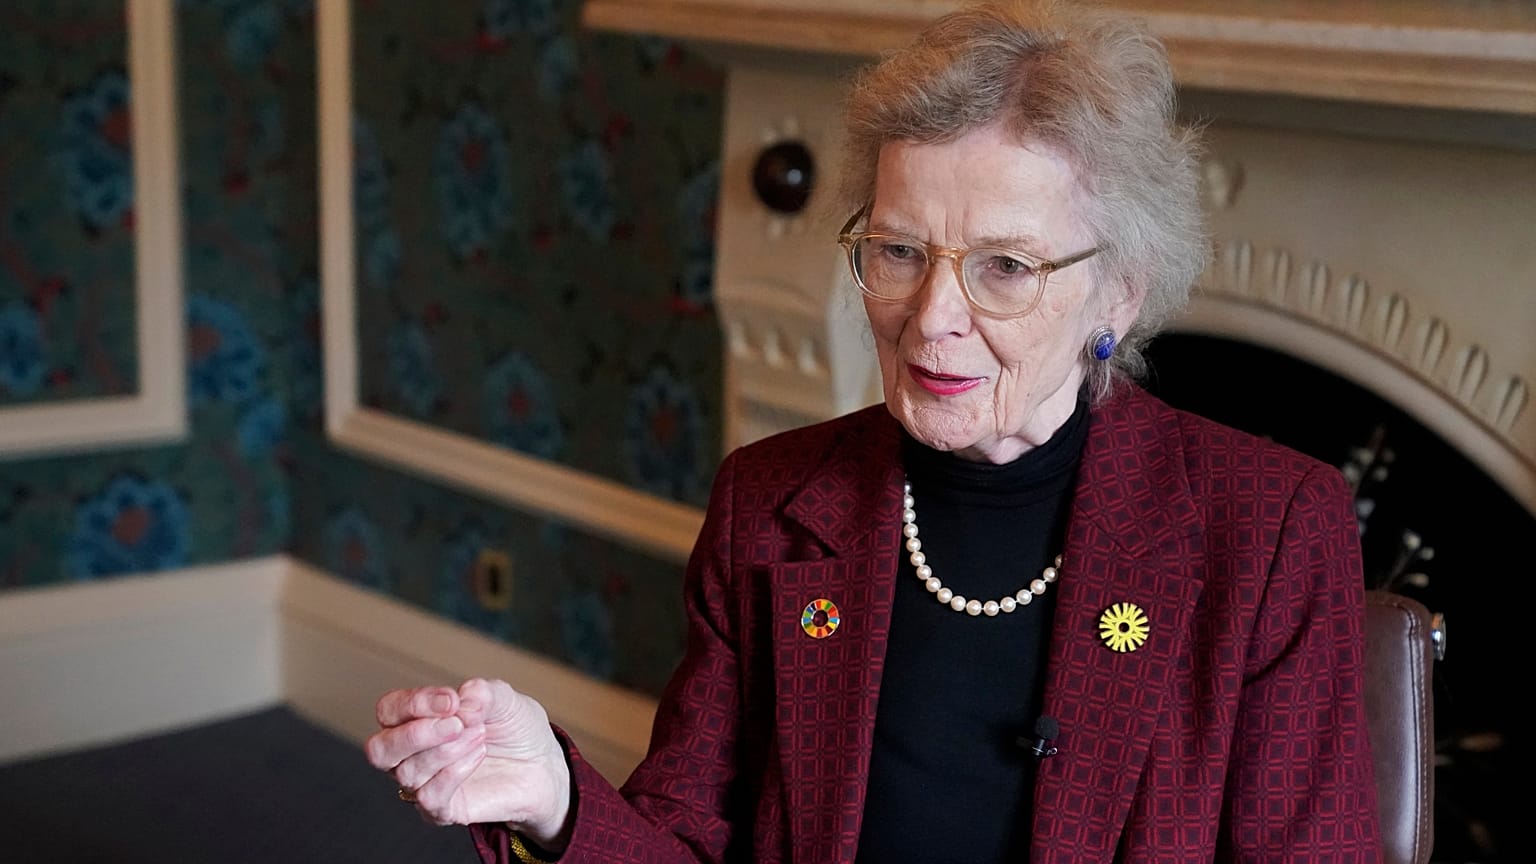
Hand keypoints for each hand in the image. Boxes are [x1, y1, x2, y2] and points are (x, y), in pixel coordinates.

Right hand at [366, 678, 572, 848]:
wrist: (543, 765)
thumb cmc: (514, 729)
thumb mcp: (505, 700)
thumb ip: (482, 693)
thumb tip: (462, 701)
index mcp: (417, 719)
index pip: (390, 710)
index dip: (415, 703)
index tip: (452, 700)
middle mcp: (411, 753)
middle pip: (380, 749)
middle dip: (416, 734)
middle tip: (457, 724)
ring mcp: (424, 783)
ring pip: (408, 772)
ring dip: (447, 751)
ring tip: (480, 736)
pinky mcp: (441, 810)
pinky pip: (429, 797)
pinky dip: (454, 774)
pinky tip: (478, 756)